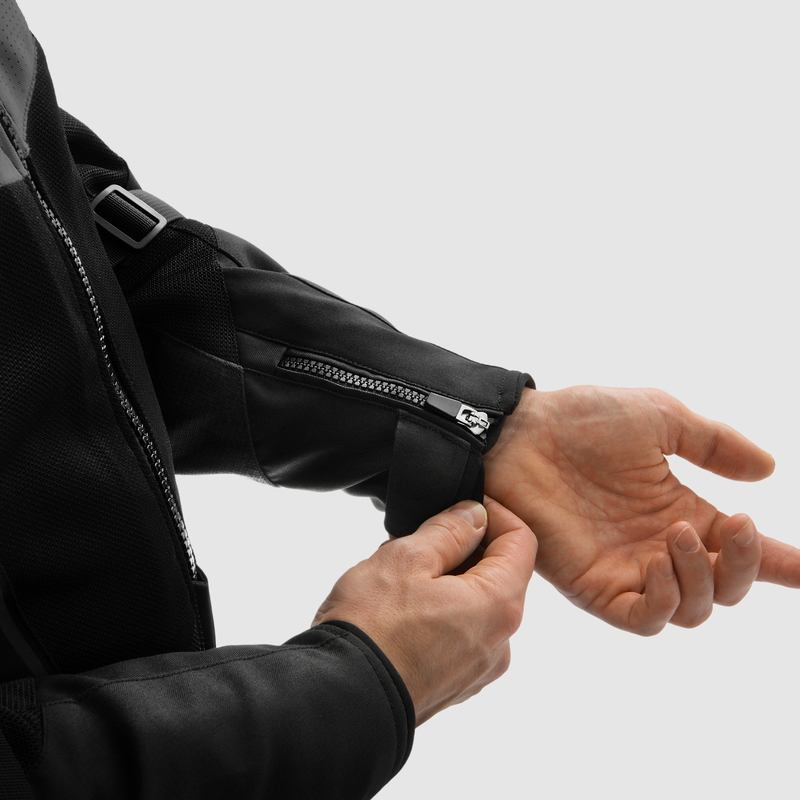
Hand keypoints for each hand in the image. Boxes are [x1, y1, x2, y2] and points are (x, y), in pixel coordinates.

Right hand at [313, 497, 536, 724]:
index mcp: (499, 606)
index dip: (494, 514)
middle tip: (416, 541)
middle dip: (464, 549)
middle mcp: (501, 642)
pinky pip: (460, 635)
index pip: (522, 542)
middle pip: (500, 575)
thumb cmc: (371, 627)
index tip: (459, 506)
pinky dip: (440, 614)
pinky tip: (399, 612)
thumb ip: (449, 530)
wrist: (339, 700)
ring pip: (476, 605)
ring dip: (448, 582)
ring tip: (399, 579)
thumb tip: (475, 515)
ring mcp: (478, 669)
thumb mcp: (407, 557)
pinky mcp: (454, 685)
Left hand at [484, 385, 799, 634]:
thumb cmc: (581, 420)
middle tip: (740, 525)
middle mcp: (658, 545)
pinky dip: (666, 601)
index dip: (779, 561)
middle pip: (724, 588)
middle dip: (746, 567)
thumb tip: (769, 467)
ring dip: (703, 579)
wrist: (519, 432)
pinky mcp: (594, 585)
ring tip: (680, 531)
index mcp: (679, 509)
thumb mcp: (660, 418)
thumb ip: (713, 443)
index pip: (739, 548)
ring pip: (691, 609)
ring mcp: (627, 568)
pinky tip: (661, 560)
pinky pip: (644, 619)